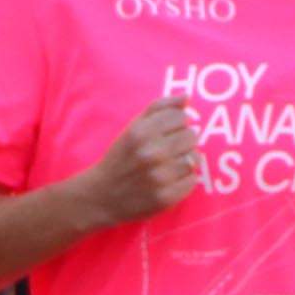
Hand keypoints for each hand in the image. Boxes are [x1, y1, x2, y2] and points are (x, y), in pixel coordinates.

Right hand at [83, 102, 203, 230]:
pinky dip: (184, 180)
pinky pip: (192, 180)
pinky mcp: (166, 197)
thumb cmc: (120, 158)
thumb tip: (186, 97)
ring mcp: (159, 176)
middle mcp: (151, 153)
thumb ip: (158, 108)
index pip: (181, 116)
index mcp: (141, 133)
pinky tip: (169, 181)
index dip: (175, 124)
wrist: (100, 196)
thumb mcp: (132, 128)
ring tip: (168, 167)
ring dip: (184, 162)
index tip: (164, 134)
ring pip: (194, 158)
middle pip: (191, 136)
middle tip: (167, 152)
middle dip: (181, 142)